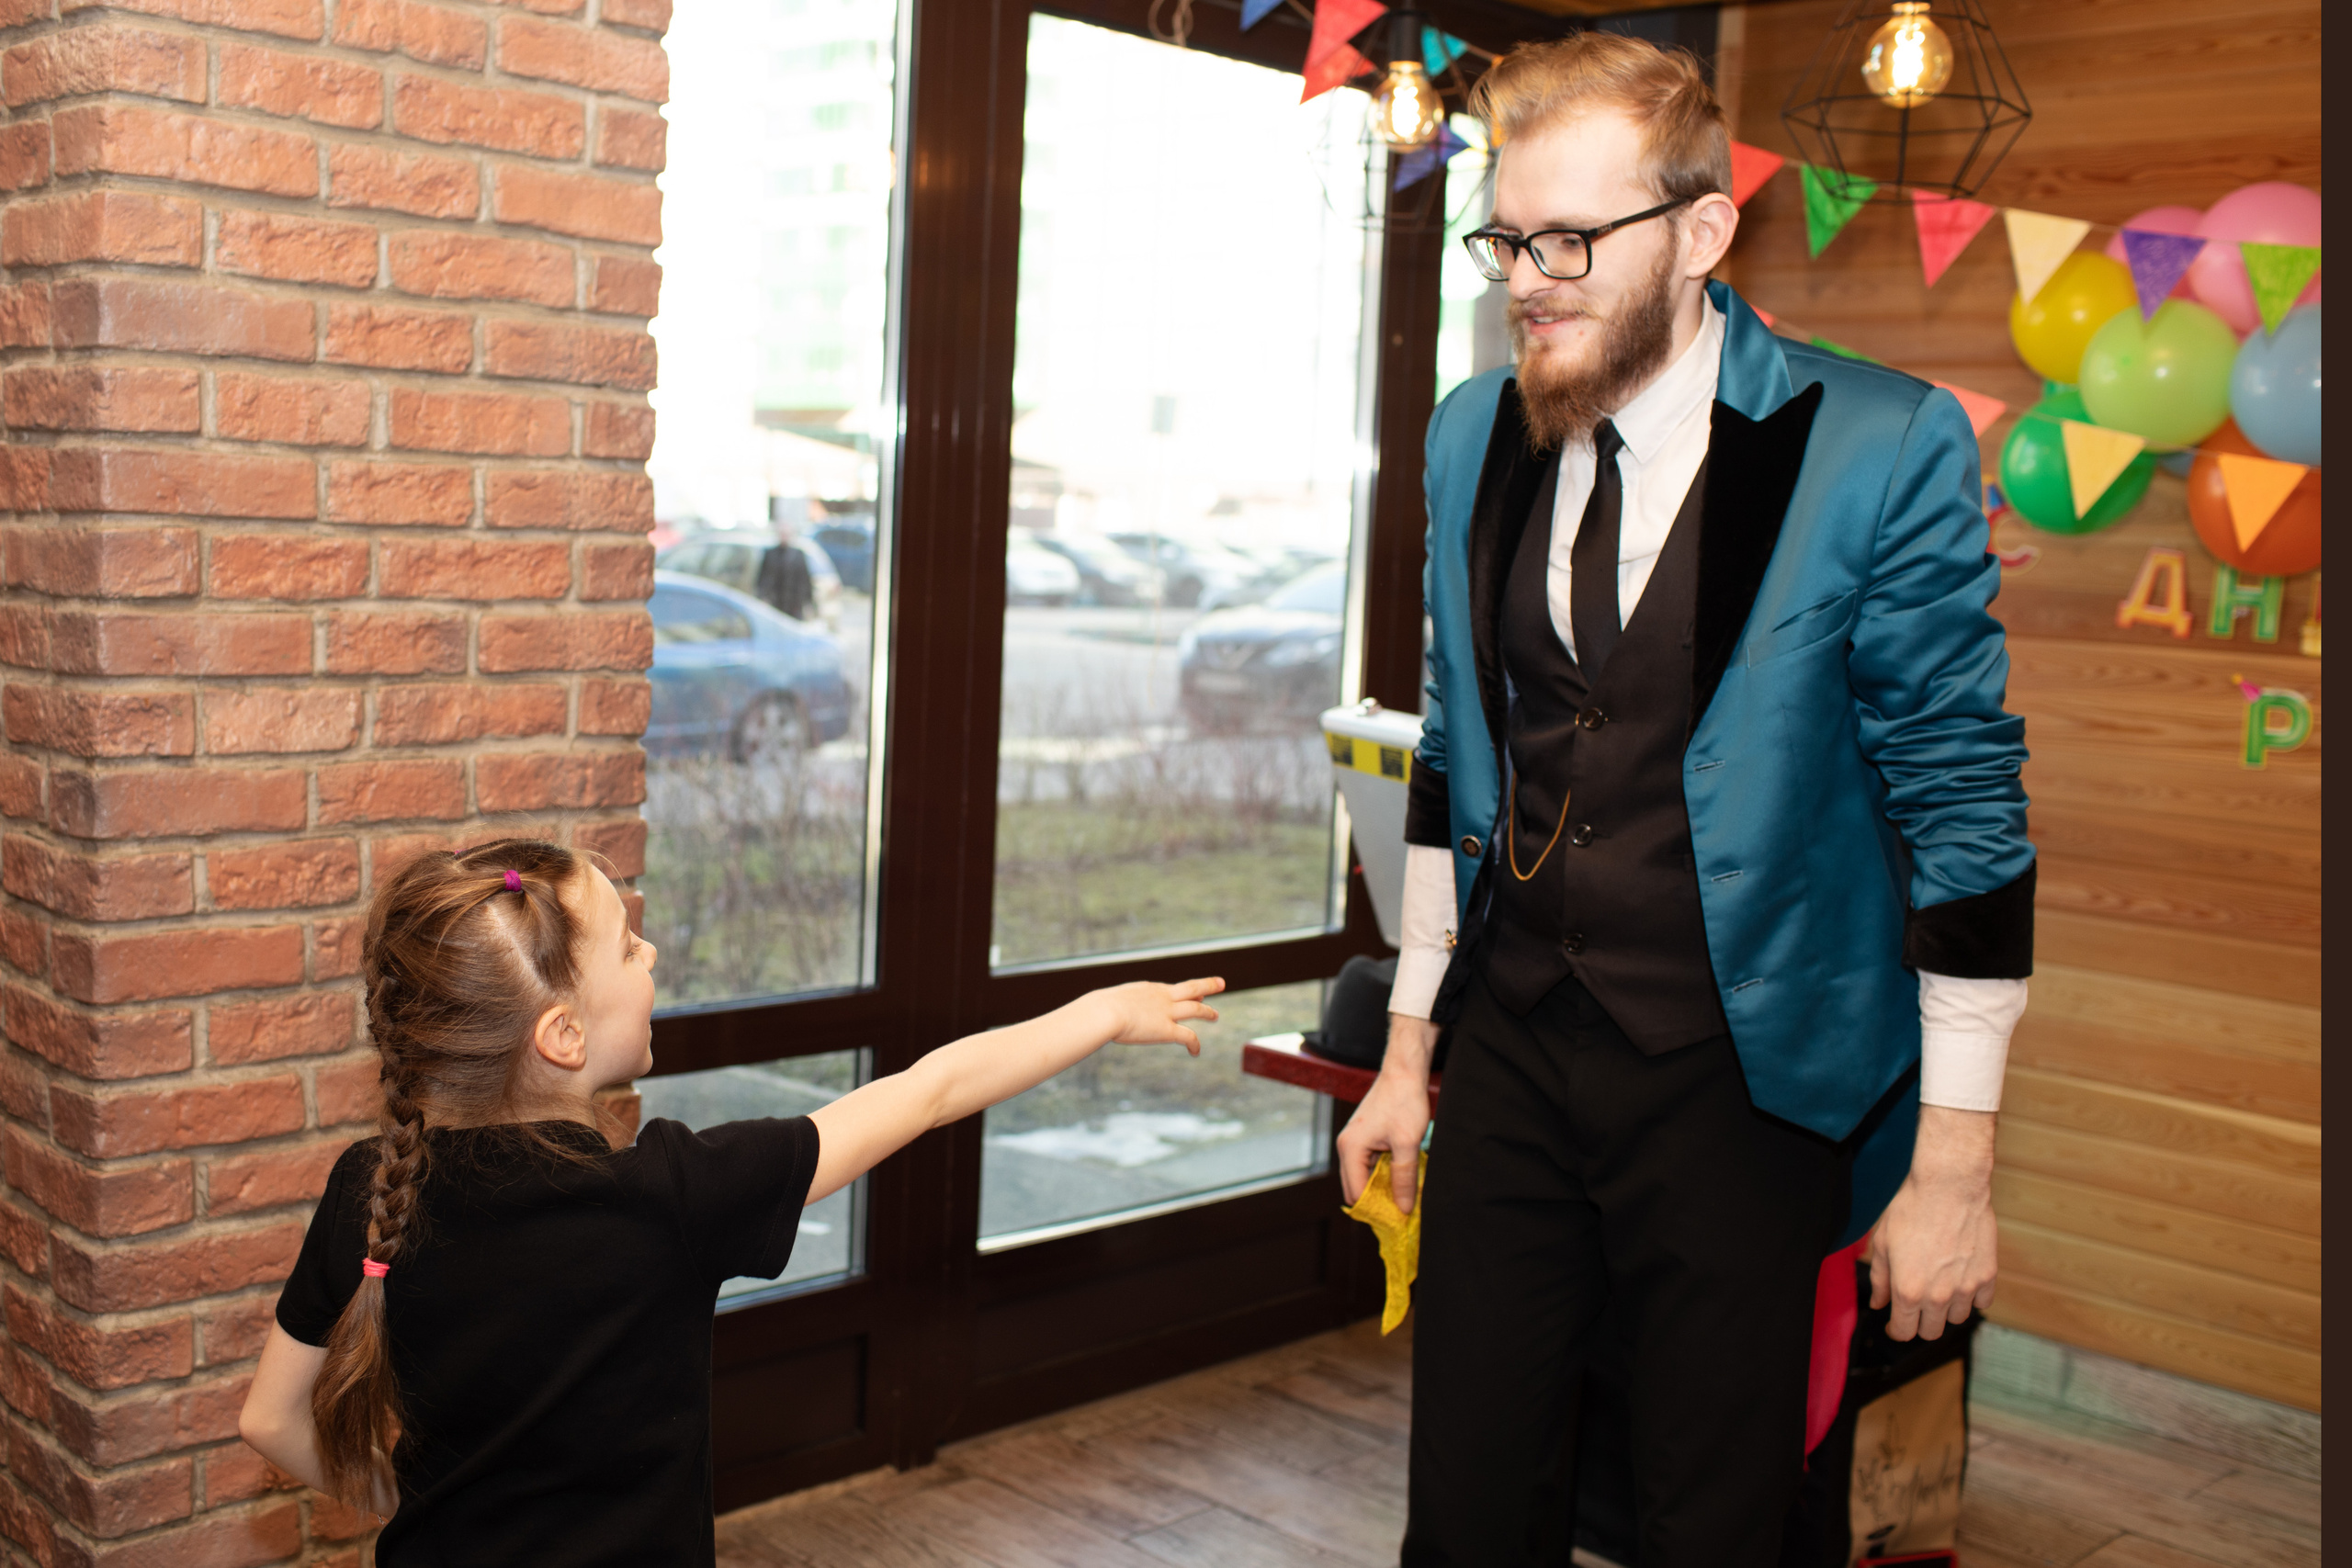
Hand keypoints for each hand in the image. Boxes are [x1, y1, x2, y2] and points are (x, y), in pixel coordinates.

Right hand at [1098, 977, 1223, 1053]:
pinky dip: (1194, 1044)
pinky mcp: (1167, 1030)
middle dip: (1207, 985)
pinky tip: (1196, 1052)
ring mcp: (1167, 1013)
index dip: (1183, 991)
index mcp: (1149, 989)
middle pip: (1192, 988)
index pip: (1171, 989)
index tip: (1192, 993)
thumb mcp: (1108, 1001)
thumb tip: (1094, 1011)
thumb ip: (1111, 1005)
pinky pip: (1188, 1036)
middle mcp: (1163, 997)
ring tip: (1216, 1016)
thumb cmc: (1099, 1008)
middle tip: (1221, 983)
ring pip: (1197, 1009)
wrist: (1105, 1012)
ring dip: (1208, 1012)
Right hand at [1337, 1014, 1438, 1212]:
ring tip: (1405, 1197)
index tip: (1397, 1221)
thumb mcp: (1408, 1144)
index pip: (1356, 1192)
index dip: (1375, 1210)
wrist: (1405, 1072)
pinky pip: (1371, 1165)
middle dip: (1377, 1202)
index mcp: (1350, 1148)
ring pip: (1365, 1177)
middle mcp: (1347, 1146)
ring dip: (1383, 1188)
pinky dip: (1385, 1174)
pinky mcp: (1366, 1138)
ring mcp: (1355, 1142)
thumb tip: (1402, 1207)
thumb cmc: (1404, 1103)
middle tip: (1401, 1212)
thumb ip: (1404, 1178)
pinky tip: (1403, 1178)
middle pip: (1356, 1187)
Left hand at [1868, 1105, 1997, 1340]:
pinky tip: (1960, 1280)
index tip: (1895, 1324)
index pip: (1904, 1332)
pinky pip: (1981, 1302)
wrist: (1948, 1187)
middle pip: (1932, 1332)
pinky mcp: (1988, 1276)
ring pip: (1957, 1318)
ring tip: (1938, 1286)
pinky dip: (1971, 1297)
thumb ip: (1880, 1279)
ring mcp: (1966, 1288)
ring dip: (1946, 1310)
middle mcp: (1938, 1296)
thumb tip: (1878, 1303)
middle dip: (1920, 1323)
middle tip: (1916, 1305)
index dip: (1896, 1330)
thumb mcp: (1883, 1243)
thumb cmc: (1910, 1210)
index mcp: (1908, 1290)